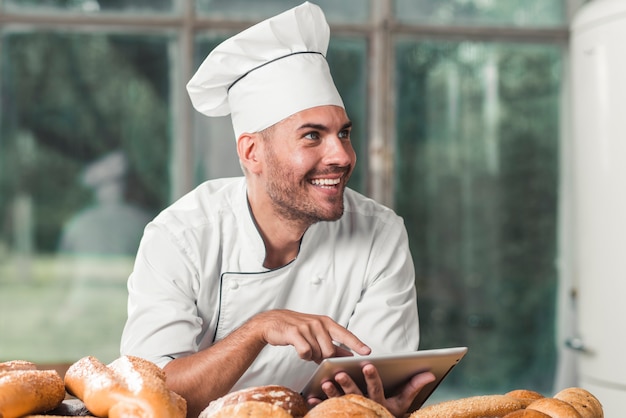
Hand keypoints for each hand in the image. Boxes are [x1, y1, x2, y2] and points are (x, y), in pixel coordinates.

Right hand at [250, 309, 370, 362]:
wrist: (272, 322)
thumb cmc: (296, 329)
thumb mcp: (316, 334)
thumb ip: (331, 345)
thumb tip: (347, 355)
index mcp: (326, 322)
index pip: (345, 334)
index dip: (357, 344)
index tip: (368, 352)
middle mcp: (319, 323)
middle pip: (331, 351)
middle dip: (323, 357)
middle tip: (313, 352)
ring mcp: (307, 327)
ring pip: (318, 353)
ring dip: (311, 356)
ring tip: (303, 347)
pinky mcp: (295, 333)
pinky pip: (305, 352)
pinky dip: (302, 355)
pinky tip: (298, 348)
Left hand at [311, 364, 435, 417]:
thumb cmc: (390, 411)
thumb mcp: (403, 401)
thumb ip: (414, 386)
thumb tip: (429, 373)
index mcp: (380, 402)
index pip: (376, 388)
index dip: (371, 377)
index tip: (366, 365)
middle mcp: (364, 407)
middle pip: (355, 394)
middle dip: (348, 384)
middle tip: (339, 372)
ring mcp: (351, 412)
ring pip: (340, 402)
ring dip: (332, 392)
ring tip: (324, 381)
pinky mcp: (339, 415)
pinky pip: (327, 409)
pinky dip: (319, 402)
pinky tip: (311, 395)